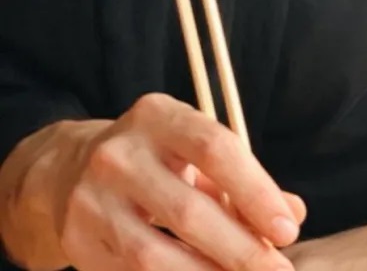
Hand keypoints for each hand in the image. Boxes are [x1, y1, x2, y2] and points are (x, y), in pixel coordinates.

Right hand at [53, 94, 304, 270]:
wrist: (68, 170)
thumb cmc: (155, 157)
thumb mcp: (194, 149)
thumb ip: (243, 179)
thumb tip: (293, 213)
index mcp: (157, 116)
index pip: (214, 148)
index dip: (255, 191)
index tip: (286, 229)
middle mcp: (119, 154)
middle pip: (188, 211)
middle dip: (240, 249)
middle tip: (278, 270)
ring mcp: (92, 201)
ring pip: (156, 256)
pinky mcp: (78, 243)